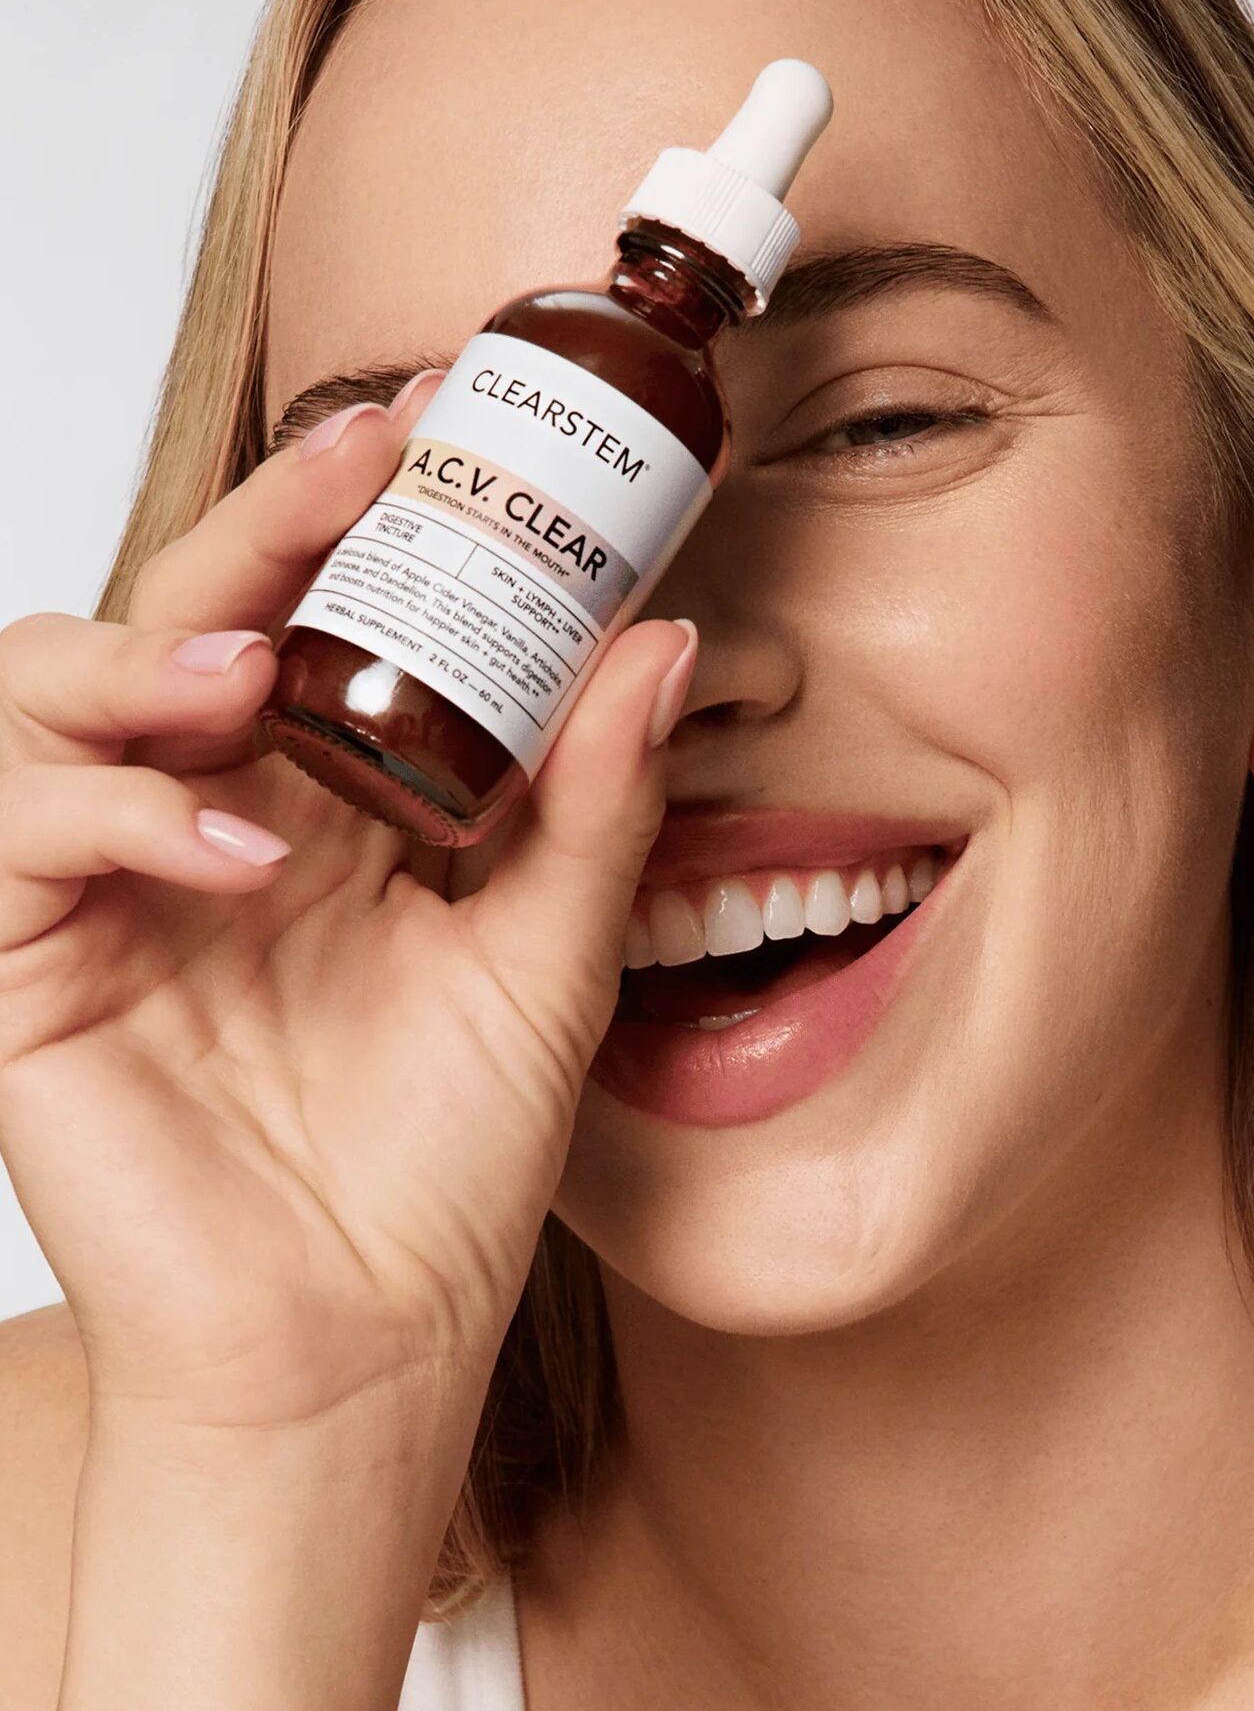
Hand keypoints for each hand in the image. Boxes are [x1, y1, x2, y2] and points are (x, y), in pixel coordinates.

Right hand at [0, 378, 693, 1432]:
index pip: (310, 618)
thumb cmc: (442, 1166)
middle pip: (188, 615)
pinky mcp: (25, 963)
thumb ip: (594, 803)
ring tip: (256, 675)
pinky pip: (22, 829)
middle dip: (263, 524)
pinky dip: (118, 813)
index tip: (442, 431)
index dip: (355, 520)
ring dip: (150, 650)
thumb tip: (665, 644)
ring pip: (54, 685)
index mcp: (319, 805)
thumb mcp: (546, 960)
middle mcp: (205, 819)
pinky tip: (237, 852)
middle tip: (362, 459)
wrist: (361, 1346)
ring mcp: (107, 885)